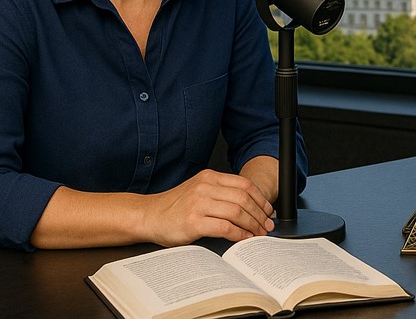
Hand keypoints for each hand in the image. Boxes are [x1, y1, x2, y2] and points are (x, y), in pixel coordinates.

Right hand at [141, 169, 274, 245]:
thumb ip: (221, 193)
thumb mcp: (199, 191)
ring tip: (258, 233)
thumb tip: (250, 206)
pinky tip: (244, 238)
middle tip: (267, 225)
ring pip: (237, 212)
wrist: (148, 216)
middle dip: (260, 214)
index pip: (245, 185)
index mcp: (209, 177)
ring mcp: (199, 204)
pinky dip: (239, 233)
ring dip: (252, 225)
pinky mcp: (193, 222)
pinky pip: (225, 227)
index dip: (261, 199)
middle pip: (244, 199)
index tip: (268, 210)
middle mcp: (205, 187)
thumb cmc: (175, 207)